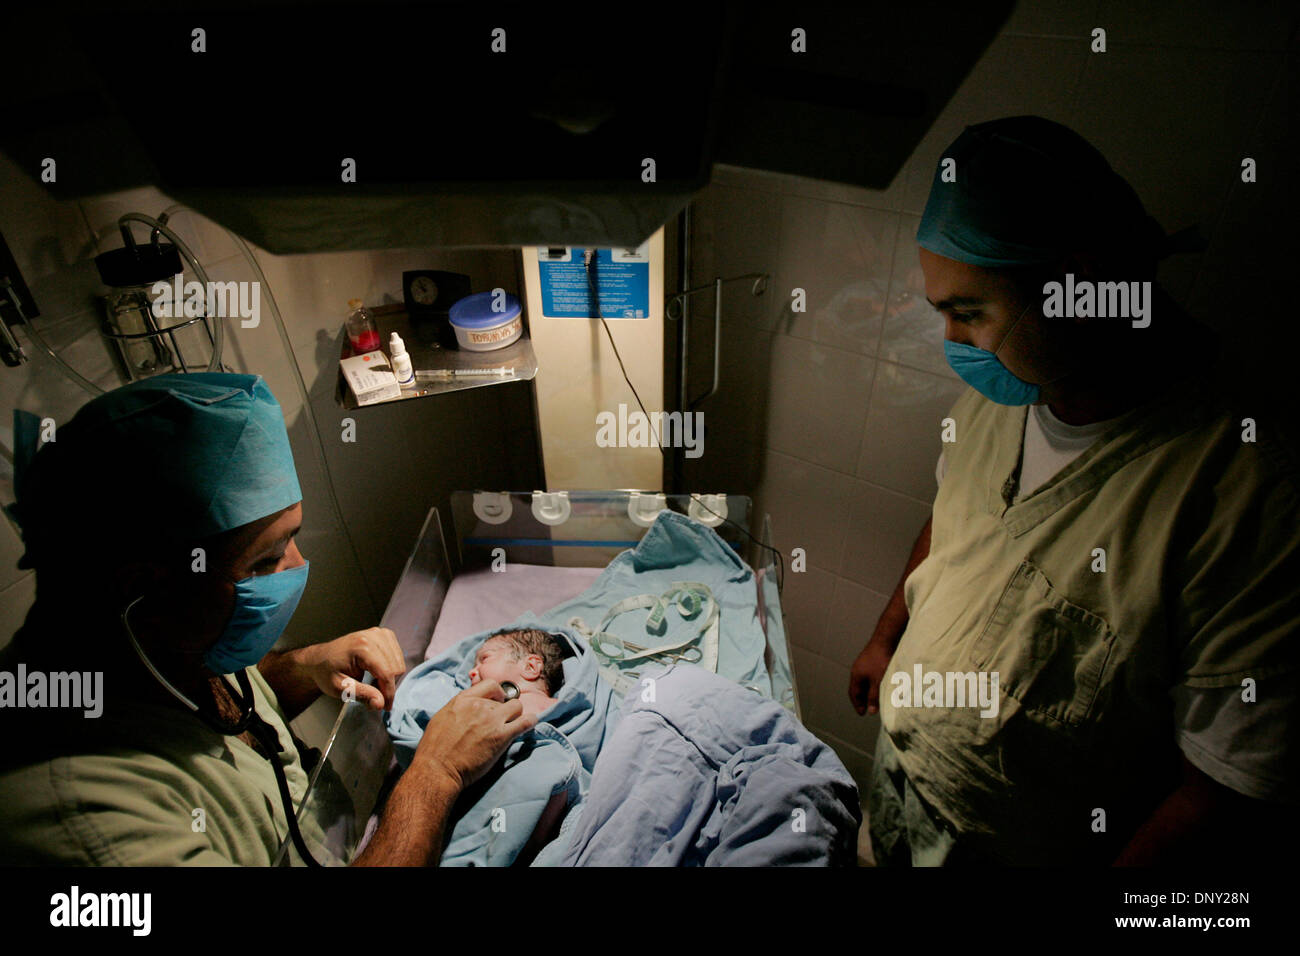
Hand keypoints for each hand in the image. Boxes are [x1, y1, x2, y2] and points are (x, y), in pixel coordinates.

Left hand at [297, 626, 404, 710]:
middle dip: (388, 686)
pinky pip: (397, 656)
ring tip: (373, 683)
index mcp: (362, 647)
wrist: (320, 659)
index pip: (386, 673)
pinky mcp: (384, 634)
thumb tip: (380, 704)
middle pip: (396, 668)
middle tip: (373, 696)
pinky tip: (377, 673)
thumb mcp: (339, 688)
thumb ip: (362, 695)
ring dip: (390, 678)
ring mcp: (380, 633)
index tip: (385, 707)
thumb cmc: (326, 673)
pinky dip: (391, 668)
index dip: (388, 694)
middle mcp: (374, 636)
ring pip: (399, 663)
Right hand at [413, 681, 536, 789]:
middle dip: (504, 710)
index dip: (498, 692)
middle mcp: (479, 706)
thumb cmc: (435, 748)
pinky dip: (530, 722)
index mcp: (463, 700)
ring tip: (513, 725)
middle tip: (500, 722)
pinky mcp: (501, 736)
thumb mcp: (443, 717)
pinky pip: (525, 722)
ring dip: (516, 715)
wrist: (438, 769)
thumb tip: (470, 707)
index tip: (498, 701)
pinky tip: (530, 723)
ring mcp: (492, 720)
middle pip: (504, 699)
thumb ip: (460, 708)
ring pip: (517, 707)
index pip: (490, 685)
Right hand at [849, 639, 892, 715]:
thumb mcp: (878, 681)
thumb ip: (874, 696)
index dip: (858, 704)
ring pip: (865, 681)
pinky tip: (882, 684)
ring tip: (877, 698)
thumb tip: (871, 711)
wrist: (885, 639)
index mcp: (856, 676)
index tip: (863, 713)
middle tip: (869, 708)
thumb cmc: (880, 660)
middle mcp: (858, 670)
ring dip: (869, 690)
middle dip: (863, 698)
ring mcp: (864, 664)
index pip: (853, 694)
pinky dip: (874, 683)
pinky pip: (870, 675)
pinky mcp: (872, 660)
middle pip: (858, 688)